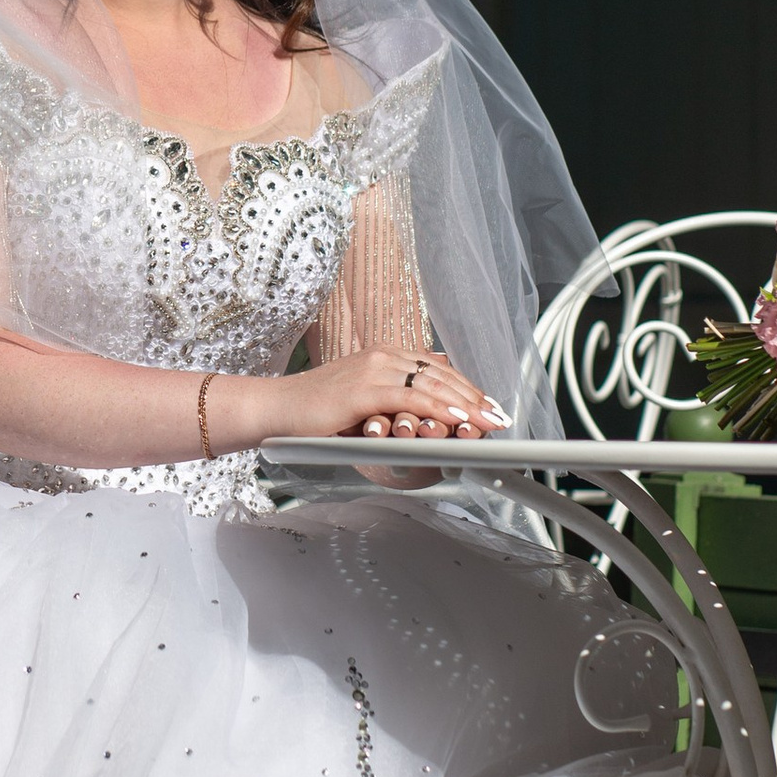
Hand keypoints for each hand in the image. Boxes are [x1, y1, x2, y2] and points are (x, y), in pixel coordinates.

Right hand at [252, 348, 507, 445]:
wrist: (278, 410)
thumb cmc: (316, 413)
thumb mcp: (364, 401)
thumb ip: (394, 399)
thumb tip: (429, 399)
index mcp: (384, 355)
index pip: (436, 368)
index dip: (466, 387)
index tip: (488, 406)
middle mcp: (382, 356)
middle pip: (441, 374)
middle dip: (474, 397)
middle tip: (499, 416)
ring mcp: (373, 369)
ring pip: (431, 384)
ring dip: (465, 404)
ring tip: (488, 421)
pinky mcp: (364, 388)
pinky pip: (411, 397)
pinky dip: (438, 408)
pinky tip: (457, 419)